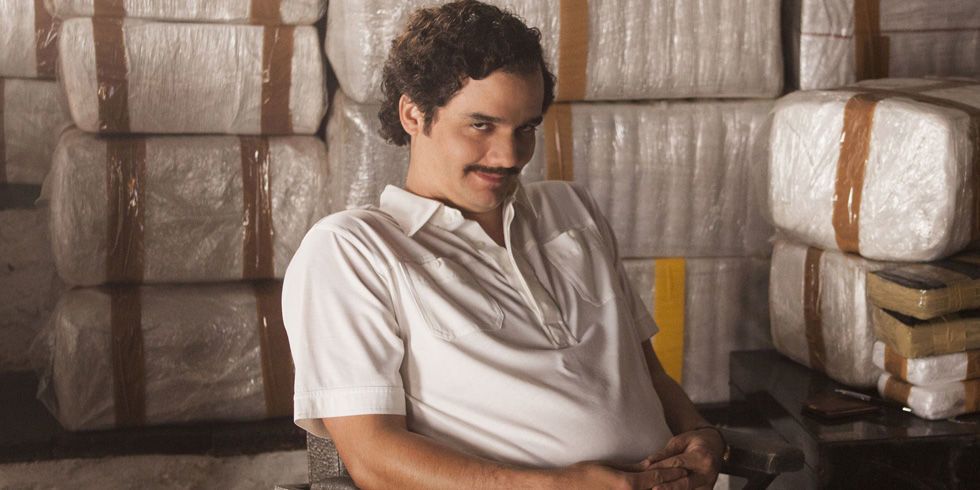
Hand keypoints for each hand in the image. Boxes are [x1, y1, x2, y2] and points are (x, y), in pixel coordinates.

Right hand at [547, 459, 687, 489]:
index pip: (657, 477)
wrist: (566, 488)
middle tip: (688, 480)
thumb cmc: (584, 475)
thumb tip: (649, 466)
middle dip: (674, 486)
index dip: (672, 473)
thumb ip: (632, 468)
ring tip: (679, 488)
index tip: (684, 469)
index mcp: (628, 484)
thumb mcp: (610, 467)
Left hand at [645, 428, 724, 489]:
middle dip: (666, 487)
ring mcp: (708, 486)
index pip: (677, 464)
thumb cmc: (694, 442)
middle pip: (683, 483)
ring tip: (655, 489)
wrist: (715, 447)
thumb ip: (665, 453)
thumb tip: (647, 463)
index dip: (661, 467)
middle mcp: (707, 474)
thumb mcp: (680, 441)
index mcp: (702, 457)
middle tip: (653, 489)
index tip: (645, 471)